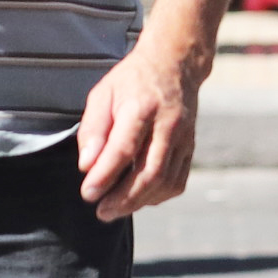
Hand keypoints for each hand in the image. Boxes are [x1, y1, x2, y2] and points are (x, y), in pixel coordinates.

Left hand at [75, 35, 206, 221]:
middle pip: (149, 172)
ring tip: (114, 210)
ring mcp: (184, 138)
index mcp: (142, 108)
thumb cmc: (131, 82)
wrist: (175, 65)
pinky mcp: (191, 148)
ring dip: (139, 202)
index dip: (105, 175)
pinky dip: (158, 196)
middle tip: (101, 212)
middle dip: (124, 199)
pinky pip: (177, 181)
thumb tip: (86, 166)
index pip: (123, 149)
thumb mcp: (102, 95)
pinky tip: (138, 198)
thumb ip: (93, 130)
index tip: (87, 194)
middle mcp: (168, 125)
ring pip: (166, 181)